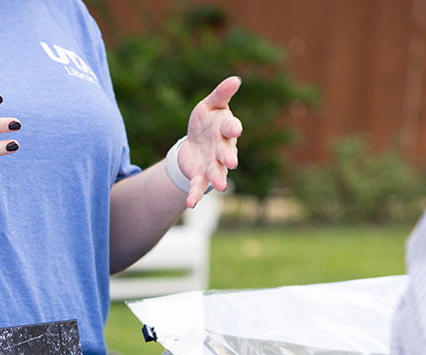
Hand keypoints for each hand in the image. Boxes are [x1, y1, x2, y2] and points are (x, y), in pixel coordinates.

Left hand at [178, 76, 242, 207]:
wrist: (194, 143)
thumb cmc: (206, 121)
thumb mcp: (210, 105)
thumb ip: (221, 94)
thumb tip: (235, 79)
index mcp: (225, 129)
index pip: (231, 128)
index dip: (233, 128)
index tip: (235, 129)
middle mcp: (223, 149)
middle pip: (227, 153)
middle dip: (229, 157)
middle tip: (232, 162)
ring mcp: (213, 164)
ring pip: (217, 173)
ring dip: (219, 179)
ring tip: (220, 187)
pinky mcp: (201, 176)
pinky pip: (198, 186)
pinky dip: (195, 195)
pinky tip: (190, 204)